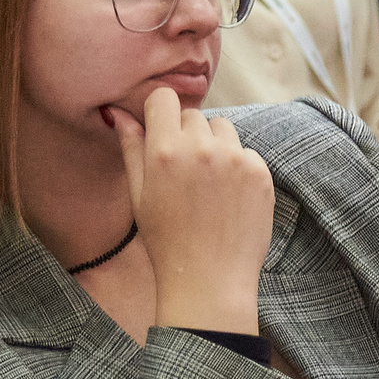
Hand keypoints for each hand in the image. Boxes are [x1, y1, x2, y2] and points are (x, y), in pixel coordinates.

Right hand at [112, 86, 274, 333]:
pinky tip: (227, 198)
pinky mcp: (260, 173)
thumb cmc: (166, 241)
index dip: (160, 112)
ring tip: (207, 185)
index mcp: (164, 151)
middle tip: (183, 173)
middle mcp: (201, 148)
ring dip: (214, 146)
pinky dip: (237, 167)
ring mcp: (235, 159)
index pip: (164, 98)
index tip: (160, 131)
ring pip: (222, 129)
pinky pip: (246, 152)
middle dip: (186, 134)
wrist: (209, 281)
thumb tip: (118, 111)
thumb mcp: (139, 195)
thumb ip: (131, 148)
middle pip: (193, 115)